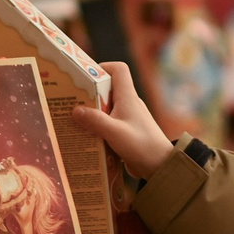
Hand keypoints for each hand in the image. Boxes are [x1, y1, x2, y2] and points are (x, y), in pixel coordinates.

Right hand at [69, 63, 178, 178]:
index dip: (103, 67)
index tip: (86, 77)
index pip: (119, 69)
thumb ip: (95, 121)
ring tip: (75, 120)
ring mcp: (129, 118)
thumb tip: (74, 110)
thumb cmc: (142, 146)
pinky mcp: (127, 131)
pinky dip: (98, 126)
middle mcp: (129, 104)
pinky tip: (87, 136)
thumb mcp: (114, 133)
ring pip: (107, 107)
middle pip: (108, 88)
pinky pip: (110, 122)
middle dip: (90, 93)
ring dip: (92, 112)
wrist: (161, 166)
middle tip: (73, 101)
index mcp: (128, 97)